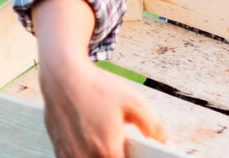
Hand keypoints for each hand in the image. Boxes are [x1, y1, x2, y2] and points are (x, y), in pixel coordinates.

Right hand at [40, 58, 169, 157]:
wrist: (63, 77)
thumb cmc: (98, 88)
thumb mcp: (134, 102)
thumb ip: (154, 126)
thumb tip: (168, 143)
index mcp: (107, 151)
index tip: (139, 150)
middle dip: (119, 156)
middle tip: (122, 140)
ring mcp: (69, 157)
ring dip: (101, 155)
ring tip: (106, 137)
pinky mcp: (59, 152)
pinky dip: (87, 154)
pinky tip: (92, 137)